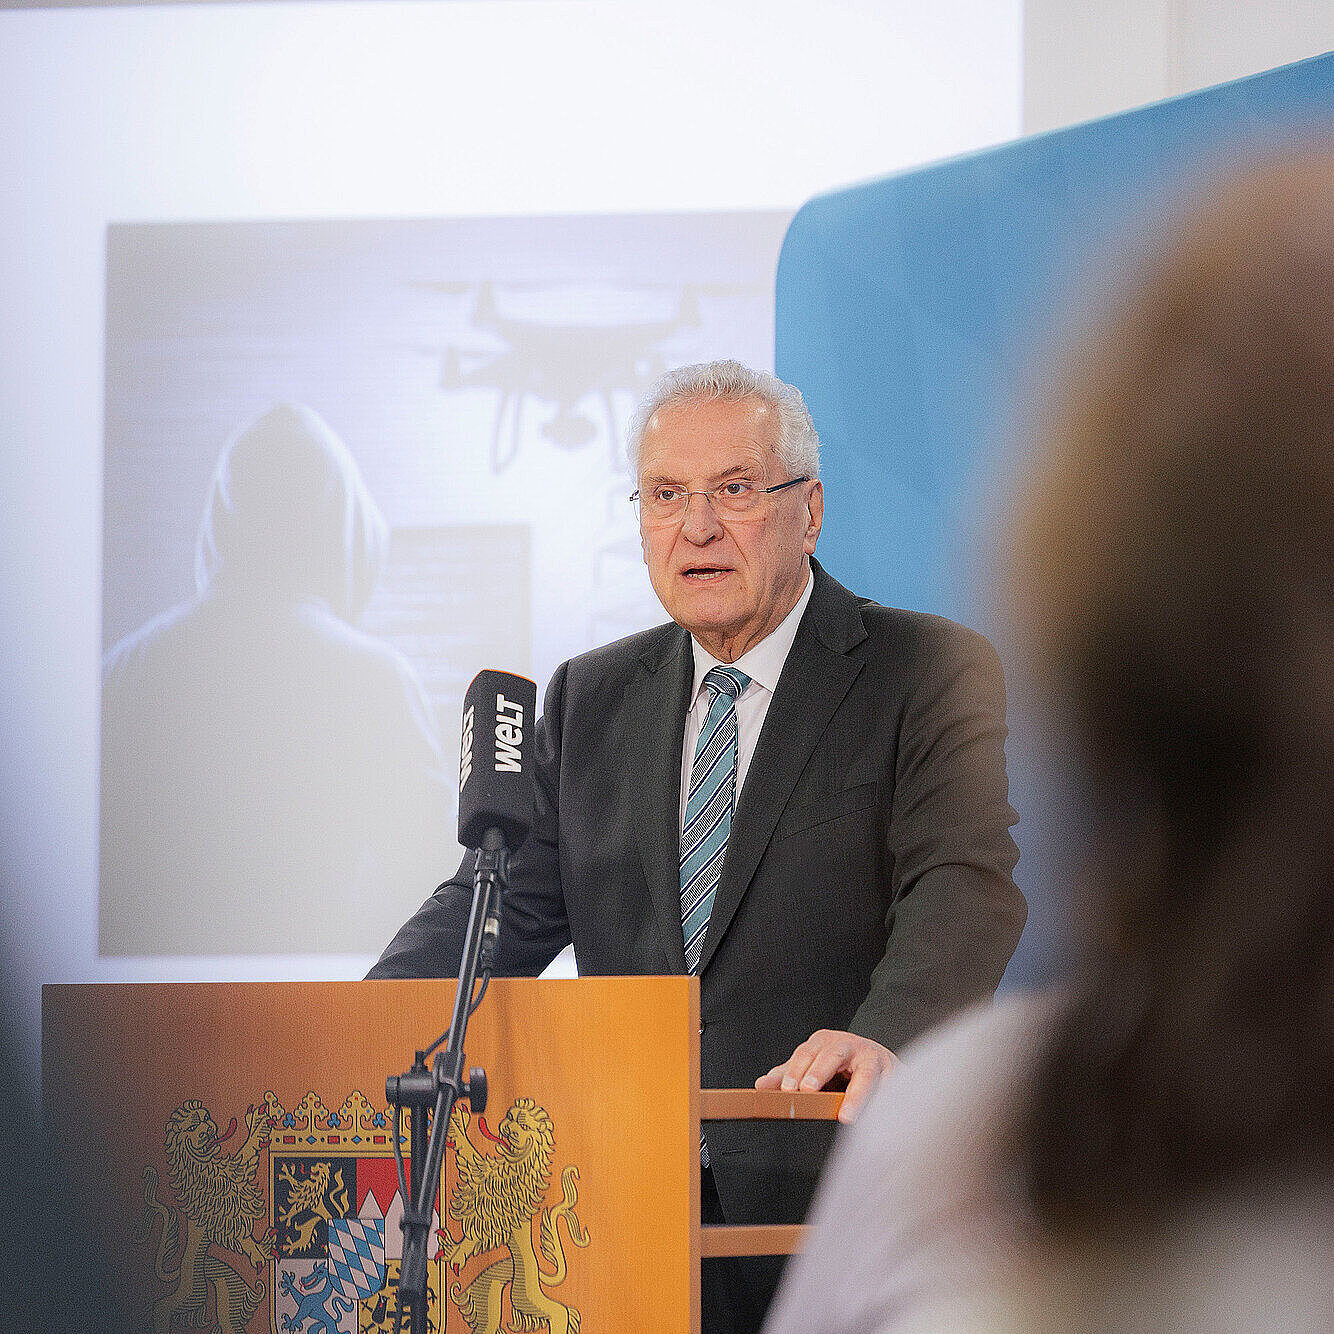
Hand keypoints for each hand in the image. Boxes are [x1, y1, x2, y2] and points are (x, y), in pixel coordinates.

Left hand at [755, 1029, 896, 1122]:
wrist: (878, 1059)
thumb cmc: (839, 1065)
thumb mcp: (811, 1066)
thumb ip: (787, 1075)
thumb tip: (761, 1086)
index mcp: (824, 1042)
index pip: (806, 1052)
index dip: (796, 1070)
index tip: (787, 1089)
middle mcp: (848, 1044)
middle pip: (833, 1055)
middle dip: (819, 1072)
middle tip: (807, 1091)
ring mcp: (872, 1057)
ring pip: (865, 1073)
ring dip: (856, 1095)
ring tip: (846, 1116)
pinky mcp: (893, 1072)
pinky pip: (889, 1087)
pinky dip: (883, 1101)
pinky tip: (877, 1115)